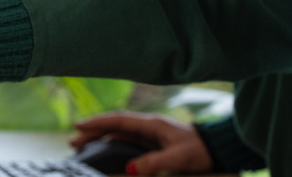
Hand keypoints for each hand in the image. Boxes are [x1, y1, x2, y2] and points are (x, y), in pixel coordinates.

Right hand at [72, 112, 213, 174]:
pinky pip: (128, 142)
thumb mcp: (177, 157)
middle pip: (115, 126)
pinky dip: (113, 145)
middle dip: (93, 131)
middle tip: (73, 141)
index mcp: (151, 124)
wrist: (218, 149)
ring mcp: (151, 135)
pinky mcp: (155, 144)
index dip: (97, 122)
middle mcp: (148, 126)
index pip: (118, 121)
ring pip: (120, 134)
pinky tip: (105, 151)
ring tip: (83, 145)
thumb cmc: (200, 150)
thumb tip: (129, 169)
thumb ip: (153, 163)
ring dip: (101, 138)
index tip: (78, 125)